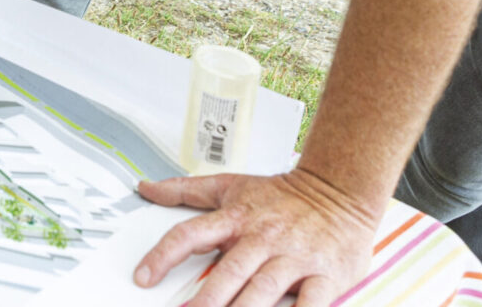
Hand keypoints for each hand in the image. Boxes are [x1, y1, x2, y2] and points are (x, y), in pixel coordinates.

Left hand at [133, 168, 379, 306]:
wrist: (339, 191)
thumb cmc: (281, 196)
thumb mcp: (230, 186)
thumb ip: (184, 190)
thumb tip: (146, 188)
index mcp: (236, 217)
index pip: (191, 234)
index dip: (164, 256)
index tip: (143, 278)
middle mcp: (262, 238)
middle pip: (229, 271)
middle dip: (207, 300)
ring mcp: (294, 257)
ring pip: (264, 290)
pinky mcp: (325, 275)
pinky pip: (311, 304)